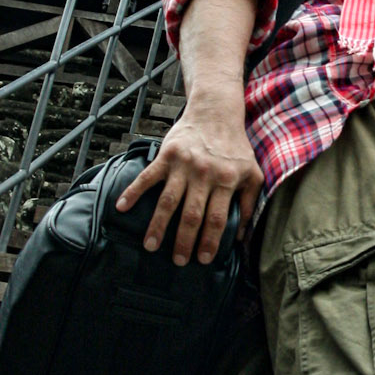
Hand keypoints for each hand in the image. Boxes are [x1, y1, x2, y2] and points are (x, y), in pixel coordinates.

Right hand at [115, 94, 262, 264]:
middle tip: (177, 261)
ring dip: (158, 225)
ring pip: (168, 201)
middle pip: (192, 214)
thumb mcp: (252, 173)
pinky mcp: (166, 155)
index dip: (210, 241)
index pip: (218, 218)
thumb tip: (241, 236)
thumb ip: (250, 203)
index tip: (202, 260)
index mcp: (227, 180)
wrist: (216, 113)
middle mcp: (204, 174)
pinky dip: (133, 192)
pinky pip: (148, 176)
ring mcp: (184, 165)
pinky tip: (121, 207)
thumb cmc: (235, 147)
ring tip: (150, 245)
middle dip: (183, 241)